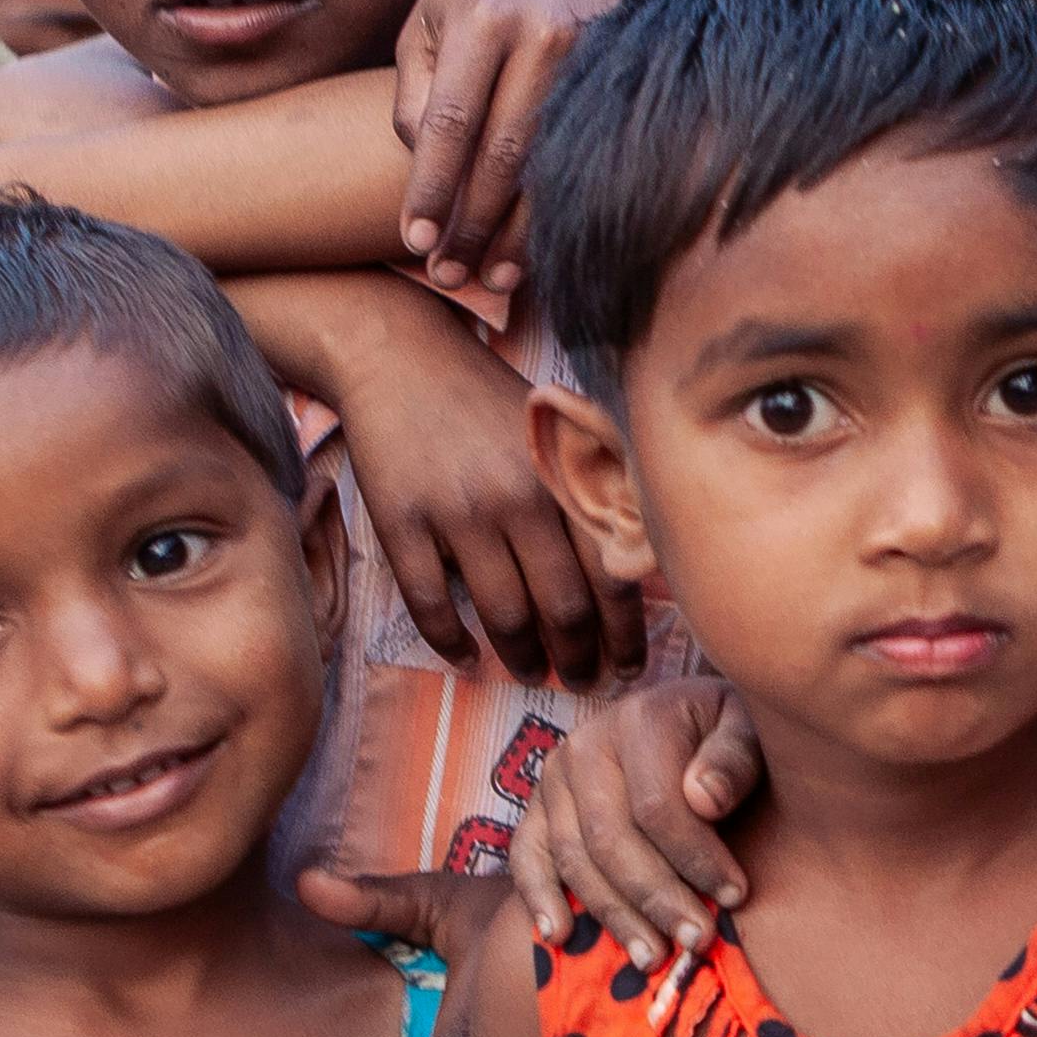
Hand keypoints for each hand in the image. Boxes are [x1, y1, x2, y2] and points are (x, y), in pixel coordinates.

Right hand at [296, 286, 643, 687]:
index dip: (626, 632)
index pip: (611, 573)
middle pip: (563, 606)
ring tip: (535, 674)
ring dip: (524, 658)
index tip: (631, 665)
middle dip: (581, 658)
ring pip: (503, 614)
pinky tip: (468, 660)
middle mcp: (516, 498)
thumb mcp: (555, 431)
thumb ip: (595, 487)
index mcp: (562, 478)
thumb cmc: (487, 397)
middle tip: (587, 680)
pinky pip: (430, 605)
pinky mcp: (401, 523)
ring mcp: (456, 513)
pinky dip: (451, 644)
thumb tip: (636, 565)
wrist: (399, 355)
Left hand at [392, 0, 618, 291]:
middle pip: (505, 152)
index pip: (451, 121)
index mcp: (482, 17)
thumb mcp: (423, 30)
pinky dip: (563, 205)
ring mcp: (596, 51)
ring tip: (493, 279)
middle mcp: (545, 31)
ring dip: (521, 231)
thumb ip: (413, 98)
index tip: (416, 240)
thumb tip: (425, 172)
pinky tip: (542, 244)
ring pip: (555, 161)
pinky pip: (592, 151)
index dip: (432, 187)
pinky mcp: (625, 70)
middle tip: (449, 274)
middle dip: (473, 223)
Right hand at [508, 677, 756, 954]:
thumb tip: (704, 799)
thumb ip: (734, 760)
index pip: (657, 806)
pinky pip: (526, 856)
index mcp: (640, 720)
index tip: (735, 896)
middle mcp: (586, 746)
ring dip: (613, 915)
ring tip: (653, 958)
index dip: (696, 858)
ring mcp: (555, 778)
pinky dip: (538, 898)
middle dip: (657, 898)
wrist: (691, 721)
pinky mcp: (538, 807)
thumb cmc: (726, 736)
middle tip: (696, 941)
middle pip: (611, 840)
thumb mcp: (749, 730)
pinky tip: (558, 937)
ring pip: (574, 859)